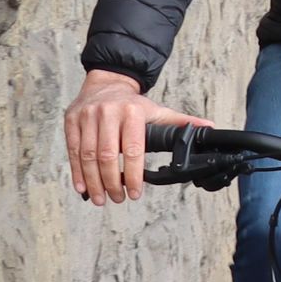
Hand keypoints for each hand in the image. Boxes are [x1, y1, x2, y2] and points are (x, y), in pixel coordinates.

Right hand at [64, 69, 208, 204]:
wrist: (106, 82)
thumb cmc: (133, 104)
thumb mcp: (157, 110)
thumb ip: (180, 122)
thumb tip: (209, 129)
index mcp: (132, 111)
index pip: (133, 149)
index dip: (134, 174)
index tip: (135, 193)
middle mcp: (107, 112)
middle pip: (108, 155)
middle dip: (112, 182)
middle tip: (118, 199)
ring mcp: (87, 116)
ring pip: (88, 155)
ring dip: (94, 181)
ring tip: (101, 198)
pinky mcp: (71, 121)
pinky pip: (72, 150)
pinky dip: (77, 172)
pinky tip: (83, 188)